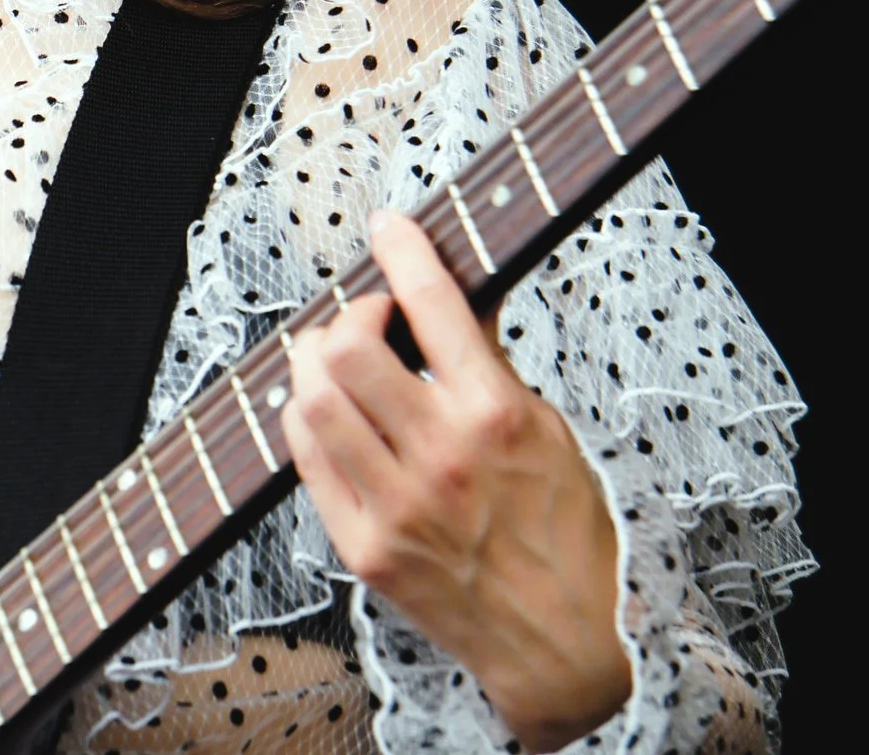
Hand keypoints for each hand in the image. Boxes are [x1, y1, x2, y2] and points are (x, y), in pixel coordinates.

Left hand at [280, 209, 631, 750]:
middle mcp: (440, 456)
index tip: (389, 226)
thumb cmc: (564, 532)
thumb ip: (489, 363)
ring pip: (311, 401)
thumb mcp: (548, 430)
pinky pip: (303, 460)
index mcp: (495, 416)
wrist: (562, 642)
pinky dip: (305, 420)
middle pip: (347, 349)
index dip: (403, 250)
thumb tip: (456, 295)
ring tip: (335, 361)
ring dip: (313, 363)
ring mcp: (395, 505)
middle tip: (365, 320)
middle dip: (348, 316)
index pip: (434, 304)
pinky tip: (327, 415)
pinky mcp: (364, 547)